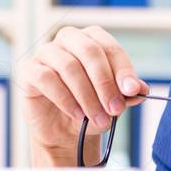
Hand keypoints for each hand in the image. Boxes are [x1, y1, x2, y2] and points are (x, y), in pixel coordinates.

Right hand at [20, 26, 147, 165]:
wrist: (64, 131)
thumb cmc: (91, 108)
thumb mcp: (113, 102)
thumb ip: (127, 93)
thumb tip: (141, 89)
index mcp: (92, 39)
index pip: (110, 48)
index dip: (123, 70)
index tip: (133, 91)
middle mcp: (69, 39)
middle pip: (89, 51)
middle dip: (105, 83)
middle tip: (115, 109)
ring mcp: (47, 52)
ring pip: (69, 67)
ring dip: (87, 97)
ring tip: (98, 119)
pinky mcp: (29, 70)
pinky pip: (47, 79)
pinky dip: (66, 99)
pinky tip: (77, 114)